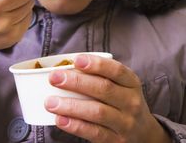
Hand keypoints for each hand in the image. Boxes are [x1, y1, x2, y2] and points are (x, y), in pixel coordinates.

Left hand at [45, 54, 171, 142]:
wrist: (144, 134)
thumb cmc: (122, 101)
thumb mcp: (120, 86)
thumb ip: (99, 76)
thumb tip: (65, 68)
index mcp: (131, 83)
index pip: (116, 70)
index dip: (96, 64)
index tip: (77, 60)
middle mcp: (131, 102)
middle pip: (104, 89)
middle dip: (77, 82)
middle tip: (54, 78)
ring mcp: (125, 123)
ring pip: (97, 112)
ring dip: (71, 106)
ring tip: (50, 102)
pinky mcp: (116, 141)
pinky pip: (94, 132)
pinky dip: (75, 125)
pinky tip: (60, 119)